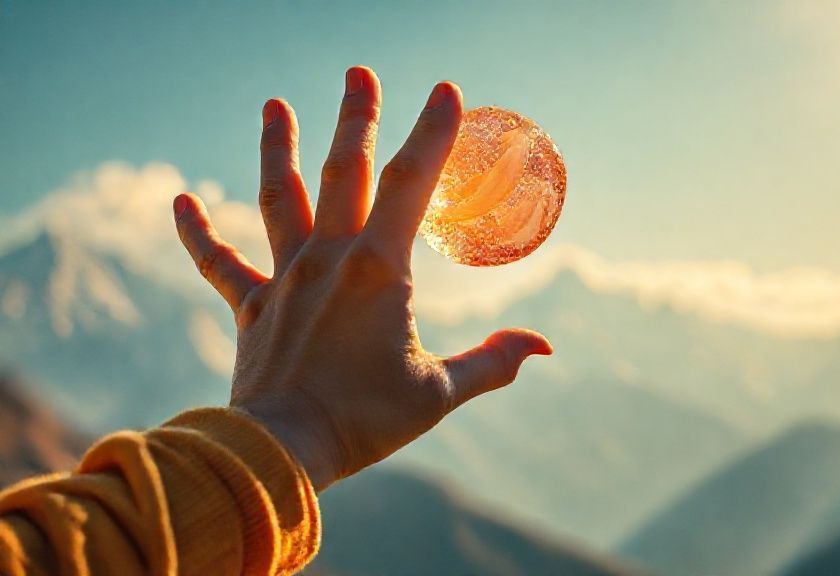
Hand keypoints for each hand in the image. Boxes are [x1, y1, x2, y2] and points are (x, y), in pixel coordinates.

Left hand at [172, 66, 551, 490]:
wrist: (284, 452)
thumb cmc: (366, 421)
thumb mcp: (439, 392)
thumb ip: (493, 362)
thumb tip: (544, 348)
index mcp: (380, 270)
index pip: (413, 184)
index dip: (433, 133)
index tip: (446, 92)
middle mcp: (330, 260)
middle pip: (343, 172)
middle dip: (355, 118)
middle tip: (358, 72)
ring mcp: (285, 279)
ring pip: (279, 199)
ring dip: (278, 149)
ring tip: (273, 105)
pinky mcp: (252, 308)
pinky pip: (219, 263)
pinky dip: (198, 232)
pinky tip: (178, 199)